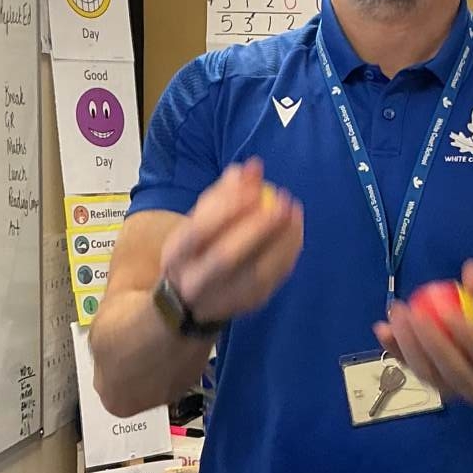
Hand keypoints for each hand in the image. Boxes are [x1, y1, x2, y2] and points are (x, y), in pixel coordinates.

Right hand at [159, 159, 302, 325]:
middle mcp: (196, 282)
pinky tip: (295, 228)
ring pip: (257, 271)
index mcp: (177, 256)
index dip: (227, 209)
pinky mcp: (250, 304)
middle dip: (257, 228)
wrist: (190, 302)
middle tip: (281, 201)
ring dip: (281, 238)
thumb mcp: (196, 222)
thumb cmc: (196, 250)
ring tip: (292, 209)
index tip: (253, 188)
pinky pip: (274, 277)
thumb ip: (221, 195)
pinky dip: (288, 250)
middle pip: (226, 256)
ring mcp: (224, 299)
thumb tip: (249, 168)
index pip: (199, 232)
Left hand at [376, 259, 472, 406]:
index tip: (446, 308)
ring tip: (397, 313)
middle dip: (429, 341)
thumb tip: (471, 270)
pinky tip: (382, 328)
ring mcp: (452, 393)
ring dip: (407, 344)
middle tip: (414, 312)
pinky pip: (411, 369)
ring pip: (427, 373)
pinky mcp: (431, 390)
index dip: (464, 332)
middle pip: (451, 369)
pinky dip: (395, 350)